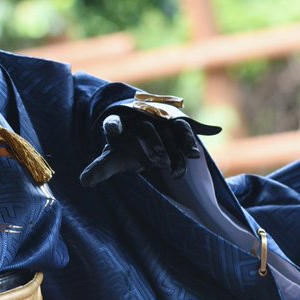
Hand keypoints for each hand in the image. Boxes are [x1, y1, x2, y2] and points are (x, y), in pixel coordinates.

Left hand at [80, 108, 218, 187]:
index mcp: (119, 121)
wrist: (141, 122)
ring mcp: (162, 118)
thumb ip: (101, 168)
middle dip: (154, 144)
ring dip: (182, 140)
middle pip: (146, 130)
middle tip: (159, 162)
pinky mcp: (178, 121)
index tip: (113, 130)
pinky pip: (190, 125)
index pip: (113, 122)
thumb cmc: (126, 144)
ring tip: (193, 155)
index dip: (113, 126)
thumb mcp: (114, 156)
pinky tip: (216, 129)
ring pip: (172, 128)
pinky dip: (203, 127)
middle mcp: (141, 116)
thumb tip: (84, 182)